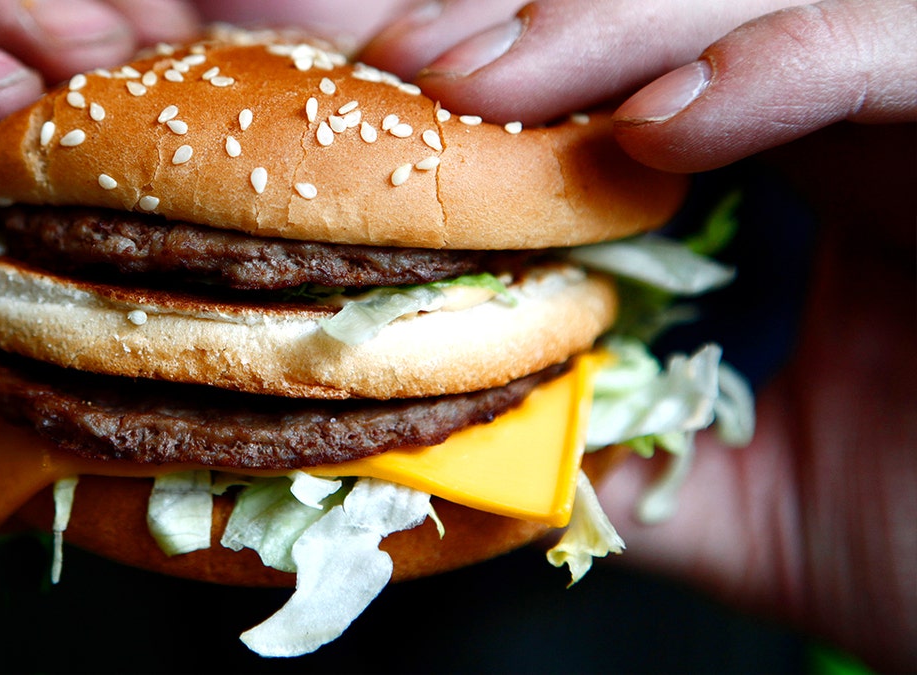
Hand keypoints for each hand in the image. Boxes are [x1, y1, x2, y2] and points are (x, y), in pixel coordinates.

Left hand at [354, 0, 915, 668]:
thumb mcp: (733, 504)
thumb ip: (616, 447)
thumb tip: (476, 429)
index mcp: (820, 173)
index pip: (647, 78)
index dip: (520, 75)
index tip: (391, 92)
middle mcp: (881, 119)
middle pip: (693, 17)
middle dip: (537, 28)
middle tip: (404, 62)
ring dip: (615, 30)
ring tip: (480, 84)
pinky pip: (907, 48)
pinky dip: (785, 64)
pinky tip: (659, 124)